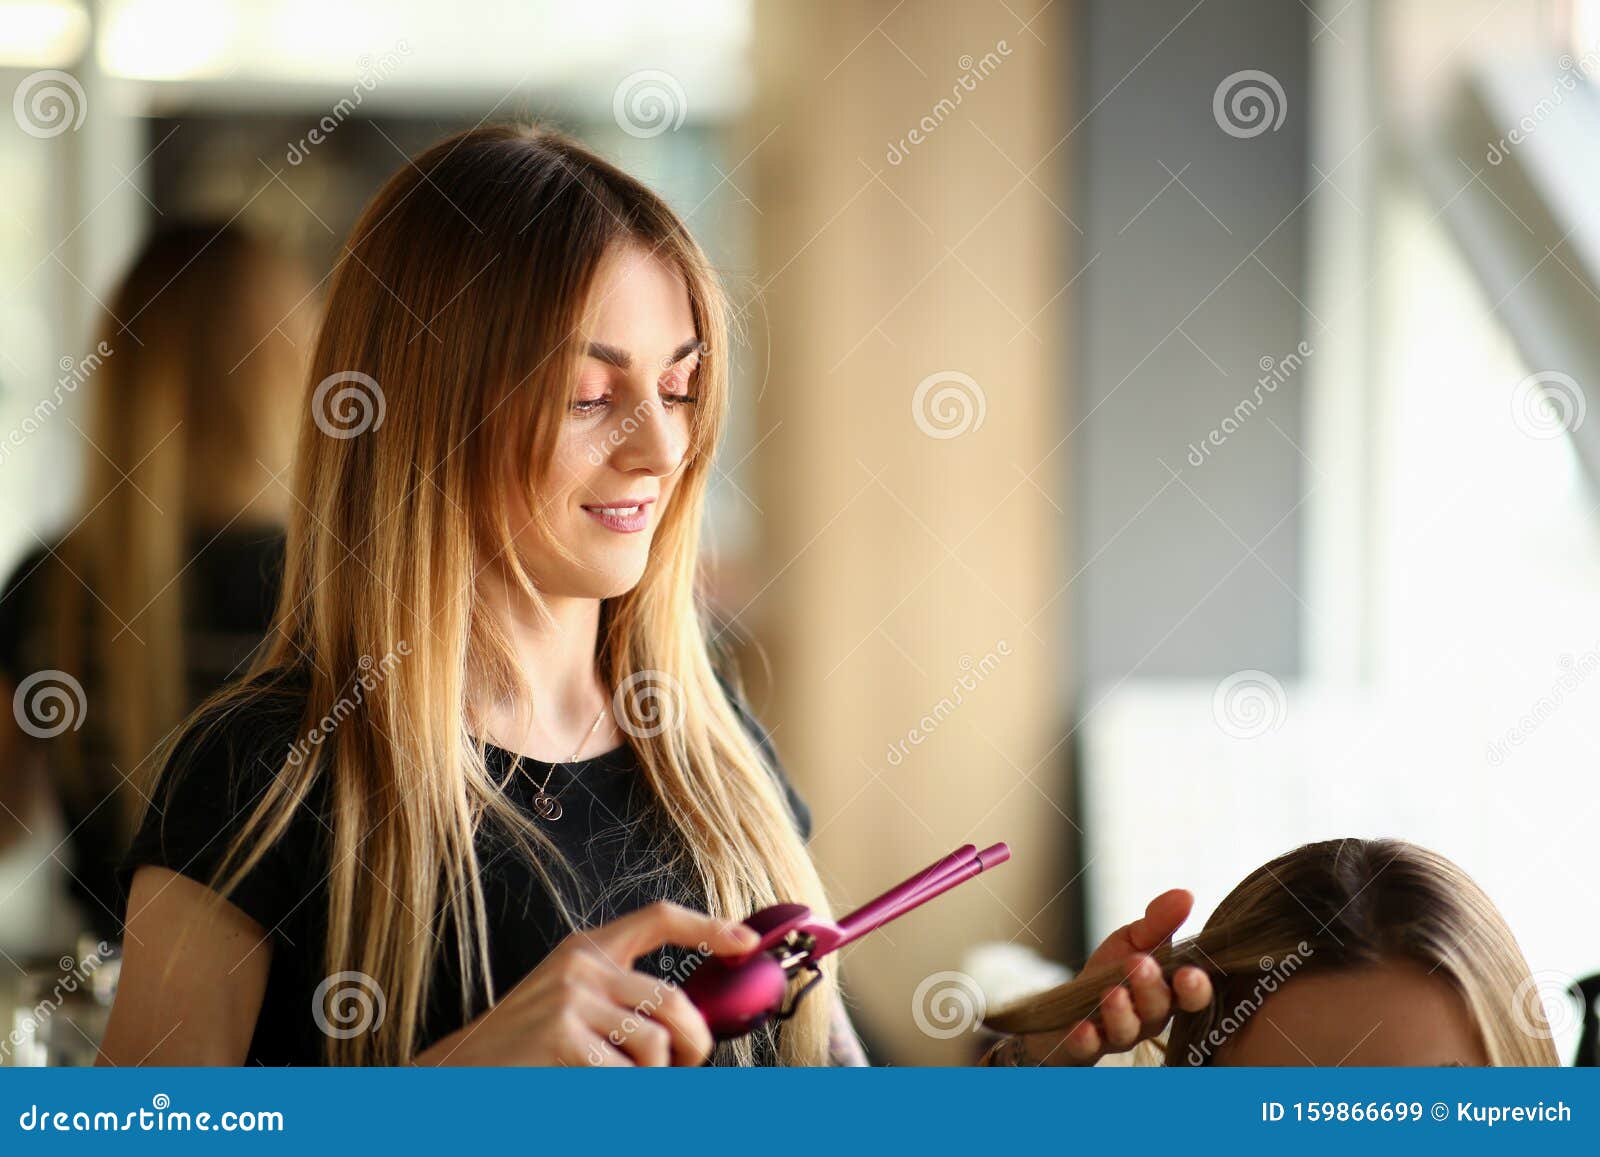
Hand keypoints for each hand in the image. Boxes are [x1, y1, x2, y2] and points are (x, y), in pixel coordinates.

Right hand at [412, 900, 759, 1065]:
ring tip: (625, 1081)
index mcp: (587, 949)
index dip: (708, 927)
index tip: (745, 941)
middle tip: (688, 1063)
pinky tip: (591, 1087)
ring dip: (654, 1076)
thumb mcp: (573, 1004)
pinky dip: (621, 1092)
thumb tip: (690, 1018)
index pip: (657, 919)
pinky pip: (624, 1075)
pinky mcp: (564, 1035)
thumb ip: (624, 999)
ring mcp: (572, 998)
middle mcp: (582, 964)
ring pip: (655, 1043)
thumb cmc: (525, 1048)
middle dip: (694, 1040)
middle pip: (673, 997)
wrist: (460, 1073)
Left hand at [1009, 888, 1212, 1065]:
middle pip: (1158, 1009)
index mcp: (1167, 991)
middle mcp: (1148, 1017)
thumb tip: (1186, 895)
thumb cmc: (1112, 971)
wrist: (1067, 1004)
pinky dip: (1085, 1040)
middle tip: (1139, 964)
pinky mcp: (1084, 1045)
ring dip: (1120, 1012)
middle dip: (1150, 987)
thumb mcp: (1133, 940)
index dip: (1194, 988)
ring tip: (1112, 993)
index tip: (1190, 974)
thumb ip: (1159, 922)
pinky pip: (1087, 1048)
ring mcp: (1117, 1034)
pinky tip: (1081, 1028)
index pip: (1190, 995)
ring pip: (1126, 1030)